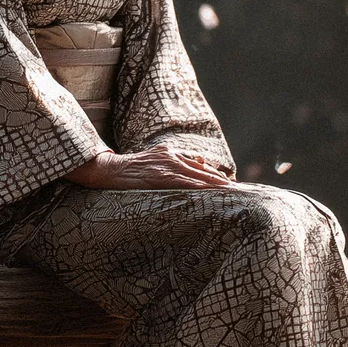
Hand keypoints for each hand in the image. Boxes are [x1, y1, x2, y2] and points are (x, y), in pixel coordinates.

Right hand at [67, 145, 231, 189]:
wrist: (108, 169)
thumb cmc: (128, 170)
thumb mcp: (151, 164)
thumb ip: (168, 167)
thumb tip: (186, 171)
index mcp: (170, 154)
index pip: (198, 164)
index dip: (215, 175)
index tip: (229, 184)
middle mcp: (171, 156)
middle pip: (203, 169)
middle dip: (221, 180)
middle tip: (239, 189)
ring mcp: (166, 165)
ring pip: (197, 175)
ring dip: (216, 184)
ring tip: (231, 192)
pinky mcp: (160, 175)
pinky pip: (184, 182)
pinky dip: (199, 187)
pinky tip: (209, 193)